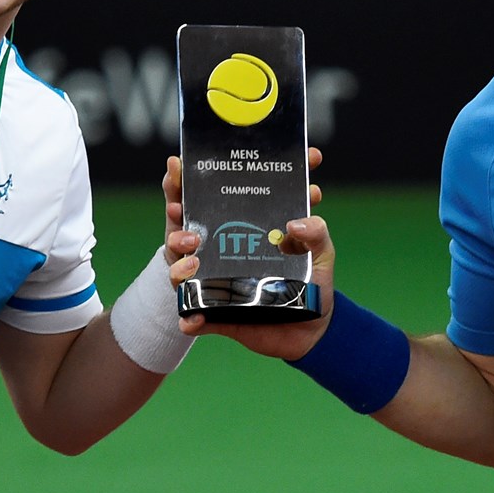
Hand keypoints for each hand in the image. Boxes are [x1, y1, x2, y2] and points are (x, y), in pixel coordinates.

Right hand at [164, 148, 332, 360]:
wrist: (312, 331)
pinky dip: (190, 318)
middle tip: (175, 203)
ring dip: (178, 262)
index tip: (181, 161)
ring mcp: (216, 282)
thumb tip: (296, 223)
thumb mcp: (321, 251)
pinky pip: (195, 315)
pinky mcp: (217, 314)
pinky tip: (191, 319)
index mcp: (243, 228)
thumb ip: (316, 233)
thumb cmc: (313, 282)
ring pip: (181, 268)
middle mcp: (222, 251)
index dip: (192, 177)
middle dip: (173, 208)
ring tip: (192, 260)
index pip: (213, 196)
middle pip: (185, 224)